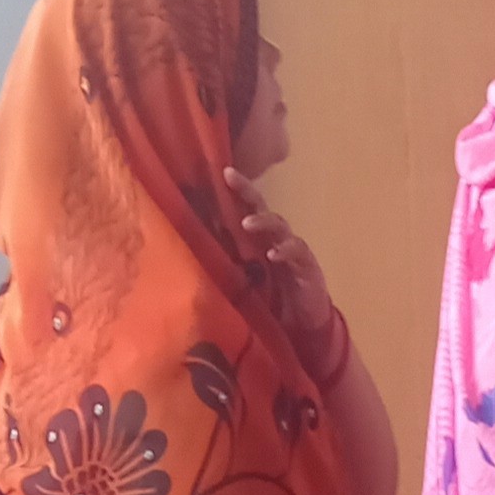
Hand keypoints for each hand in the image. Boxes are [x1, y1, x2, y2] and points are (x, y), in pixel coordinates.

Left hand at [223, 167, 337, 350]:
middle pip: (260, 207)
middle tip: (231, 178)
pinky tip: (273, 254)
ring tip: (248, 224)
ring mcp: (291, 249)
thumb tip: (187, 250)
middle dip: (246, 191)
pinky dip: (284, 251)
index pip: (243, 208)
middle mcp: (273, 237)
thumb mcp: (240, 278)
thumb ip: (222, 263)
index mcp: (255, 239)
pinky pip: (296, 251)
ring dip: (263, 222)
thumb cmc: (268, 299)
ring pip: (278, 225)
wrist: (302, 323)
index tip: (220, 171)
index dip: (233, 190)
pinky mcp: (306, 266)